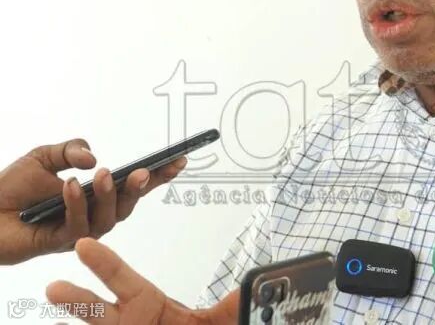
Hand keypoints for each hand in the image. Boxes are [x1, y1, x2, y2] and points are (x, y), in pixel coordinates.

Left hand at [0, 138, 186, 264]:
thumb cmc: (11, 188)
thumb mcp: (44, 156)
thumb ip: (70, 150)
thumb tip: (93, 156)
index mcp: (96, 193)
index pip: (133, 185)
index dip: (158, 175)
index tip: (179, 160)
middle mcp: (94, 213)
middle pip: (128, 205)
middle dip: (138, 189)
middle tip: (143, 171)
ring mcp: (80, 231)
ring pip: (107, 219)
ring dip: (107, 196)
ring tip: (100, 175)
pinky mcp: (60, 242)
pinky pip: (76, 226)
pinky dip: (75, 204)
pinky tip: (69, 186)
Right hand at [46, 237, 238, 323]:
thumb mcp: (223, 320)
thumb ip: (231, 305)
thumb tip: (252, 286)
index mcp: (150, 307)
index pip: (124, 281)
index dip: (105, 265)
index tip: (85, 245)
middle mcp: (129, 324)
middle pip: (99, 313)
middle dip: (78, 300)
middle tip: (54, 285)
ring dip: (78, 322)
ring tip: (56, 311)